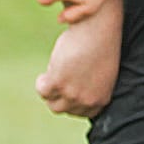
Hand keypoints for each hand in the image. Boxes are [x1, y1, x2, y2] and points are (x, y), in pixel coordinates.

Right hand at [35, 0, 122, 117]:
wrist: (98, 30)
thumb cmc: (100, 47)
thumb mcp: (100, 74)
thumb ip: (89, 87)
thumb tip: (70, 91)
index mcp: (101, 99)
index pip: (82, 113)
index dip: (72, 102)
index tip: (68, 90)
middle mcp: (87, 100)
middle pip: (64, 109)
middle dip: (59, 96)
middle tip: (59, 80)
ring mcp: (72, 93)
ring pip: (52, 103)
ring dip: (50, 90)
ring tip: (54, 74)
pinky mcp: (58, 82)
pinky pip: (43, 90)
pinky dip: (42, 81)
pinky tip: (50, 70)